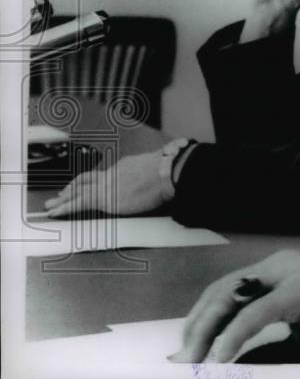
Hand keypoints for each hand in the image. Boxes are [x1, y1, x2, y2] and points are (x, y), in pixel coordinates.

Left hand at [43, 150, 171, 216]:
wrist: (167, 172)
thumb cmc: (169, 171)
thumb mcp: (160, 171)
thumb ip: (155, 176)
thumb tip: (165, 181)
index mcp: (127, 166)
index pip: (106, 175)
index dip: (95, 181)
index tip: (90, 186)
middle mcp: (113, 173)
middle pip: (87, 179)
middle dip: (73, 187)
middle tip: (62, 193)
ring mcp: (107, 185)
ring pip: (78, 190)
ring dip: (63, 198)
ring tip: (51, 205)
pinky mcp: (104, 198)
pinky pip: (77, 203)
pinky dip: (64, 208)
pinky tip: (56, 212)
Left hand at [169, 250, 299, 362]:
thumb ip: (271, 346)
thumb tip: (238, 365)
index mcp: (282, 270)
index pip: (227, 289)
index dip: (202, 318)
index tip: (189, 347)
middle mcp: (282, 265)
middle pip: (221, 291)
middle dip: (195, 326)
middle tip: (183, 358)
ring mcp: (292, 274)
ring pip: (232, 298)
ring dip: (206, 332)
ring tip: (194, 360)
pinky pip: (256, 314)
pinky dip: (233, 337)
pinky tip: (220, 357)